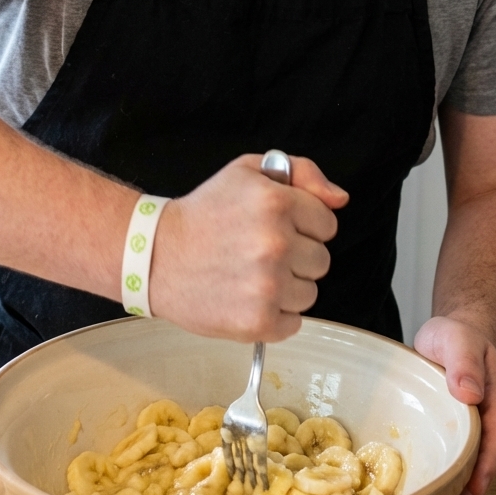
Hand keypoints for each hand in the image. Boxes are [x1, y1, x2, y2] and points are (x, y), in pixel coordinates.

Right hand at [150, 154, 348, 341]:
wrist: (155, 256)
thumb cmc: (205, 213)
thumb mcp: (249, 171)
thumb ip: (302, 173)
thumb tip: (340, 199)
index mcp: (276, 202)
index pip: (327, 224)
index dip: (304, 225)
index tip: (277, 227)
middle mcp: (275, 244)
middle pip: (321, 260)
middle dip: (296, 256)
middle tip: (259, 252)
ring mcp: (267, 286)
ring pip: (309, 293)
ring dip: (287, 287)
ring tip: (250, 275)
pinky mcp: (257, 321)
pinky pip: (293, 323)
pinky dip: (275, 316)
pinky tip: (246, 298)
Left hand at [412, 315, 495, 494]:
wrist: (451, 342)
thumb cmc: (457, 339)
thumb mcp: (459, 340)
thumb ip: (465, 363)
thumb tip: (469, 392)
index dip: (484, 469)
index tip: (472, 492)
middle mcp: (485, 434)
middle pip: (476, 477)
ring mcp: (466, 447)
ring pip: (459, 487)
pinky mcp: (445, 451)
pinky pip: (442, 480)